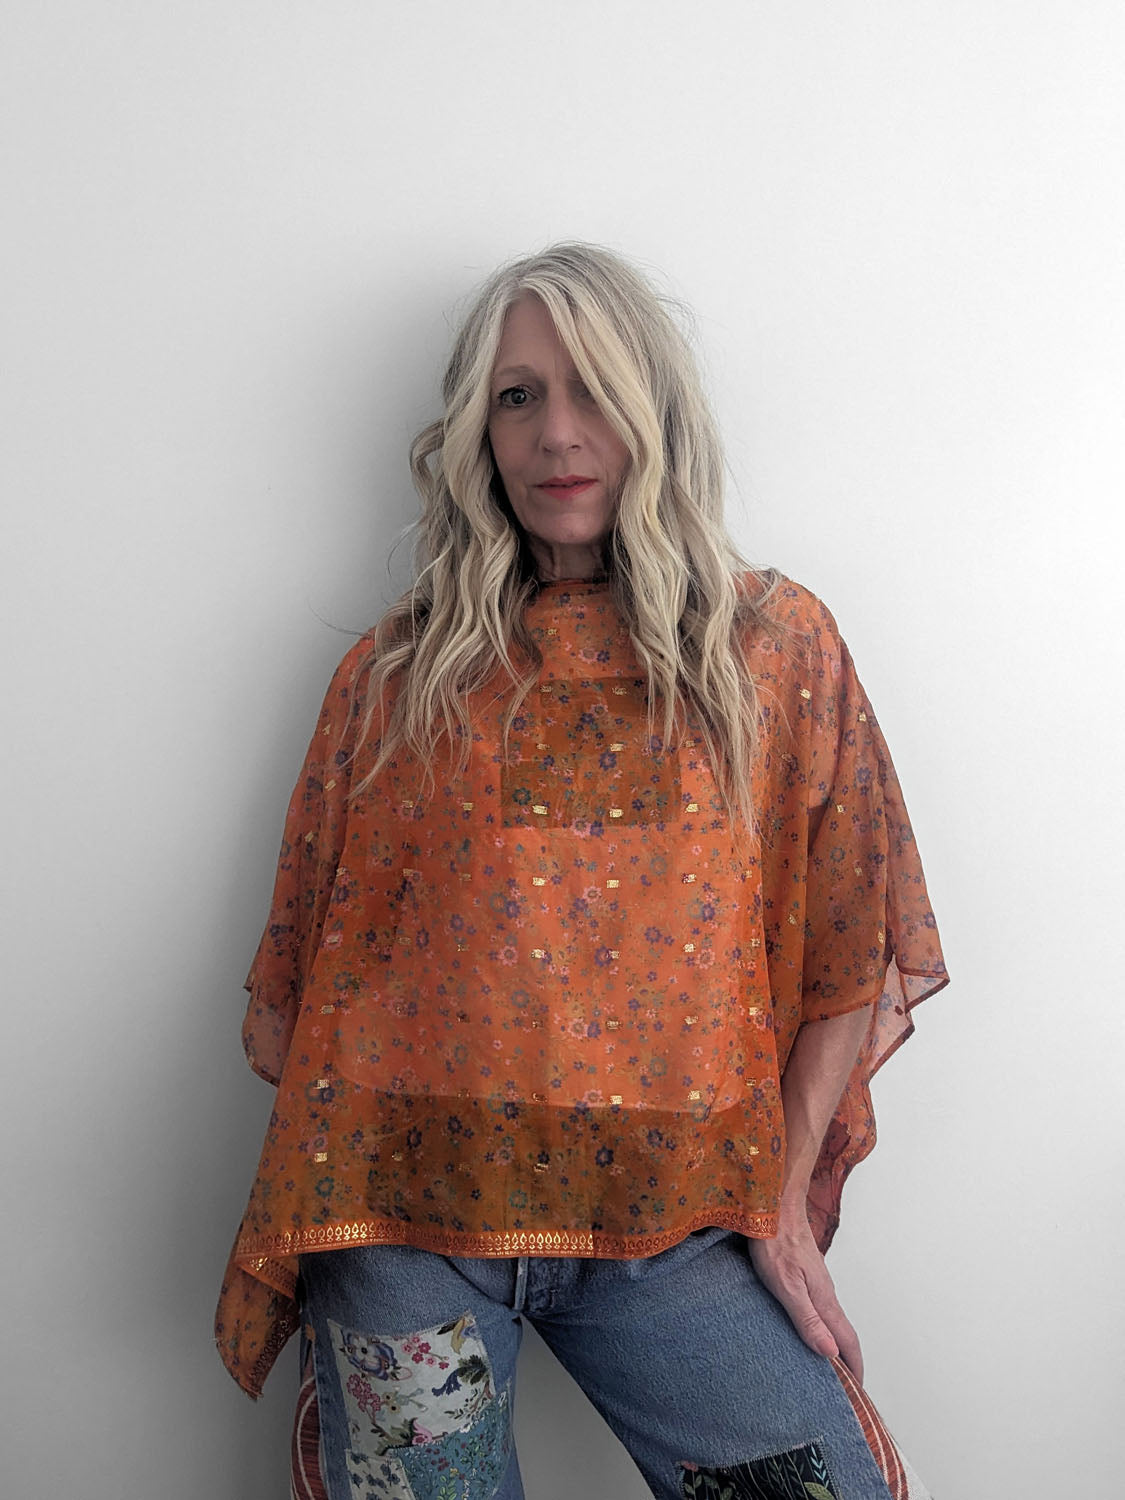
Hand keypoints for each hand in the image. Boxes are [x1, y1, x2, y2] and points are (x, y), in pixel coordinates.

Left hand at [746, 1208, 863, 1382]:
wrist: (774, 1206)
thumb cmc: (775, 1243)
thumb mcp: (786, 1285)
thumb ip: (807, 1319)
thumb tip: (830, 1353)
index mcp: (824, 1300)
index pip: (847, 1341)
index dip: (854, 1368)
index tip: (858, 1393)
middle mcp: (825, 1293)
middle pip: (843, 1333)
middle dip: (848, 1361)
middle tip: (846, 1387)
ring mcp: (817, 1281)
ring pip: (832, 1319)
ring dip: (835, 1343)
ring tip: (828, 1364)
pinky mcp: (806, 1273)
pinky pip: (821, 1306)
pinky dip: (822, 1325)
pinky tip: (809, 1328)